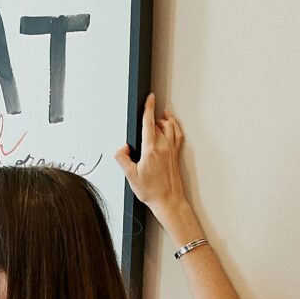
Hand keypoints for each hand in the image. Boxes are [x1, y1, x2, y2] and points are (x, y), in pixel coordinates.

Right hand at [114, 95, 194, 233]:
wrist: (169, 201)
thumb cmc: (152, 191)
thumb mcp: (130, 176)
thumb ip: (122, 158)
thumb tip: (122, 148)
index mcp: (151, 149)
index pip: (149, 122)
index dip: (148, 108)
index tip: (149, 97)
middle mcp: (163, 147)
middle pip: (158, 123)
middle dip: (151, 117)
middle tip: (143, 116)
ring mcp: (171, 150)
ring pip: (170, 126)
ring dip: (163, 119)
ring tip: (158, 116)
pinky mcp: (176, 154)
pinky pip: (177, 134)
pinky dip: (174, 126)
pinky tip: (170, 125)